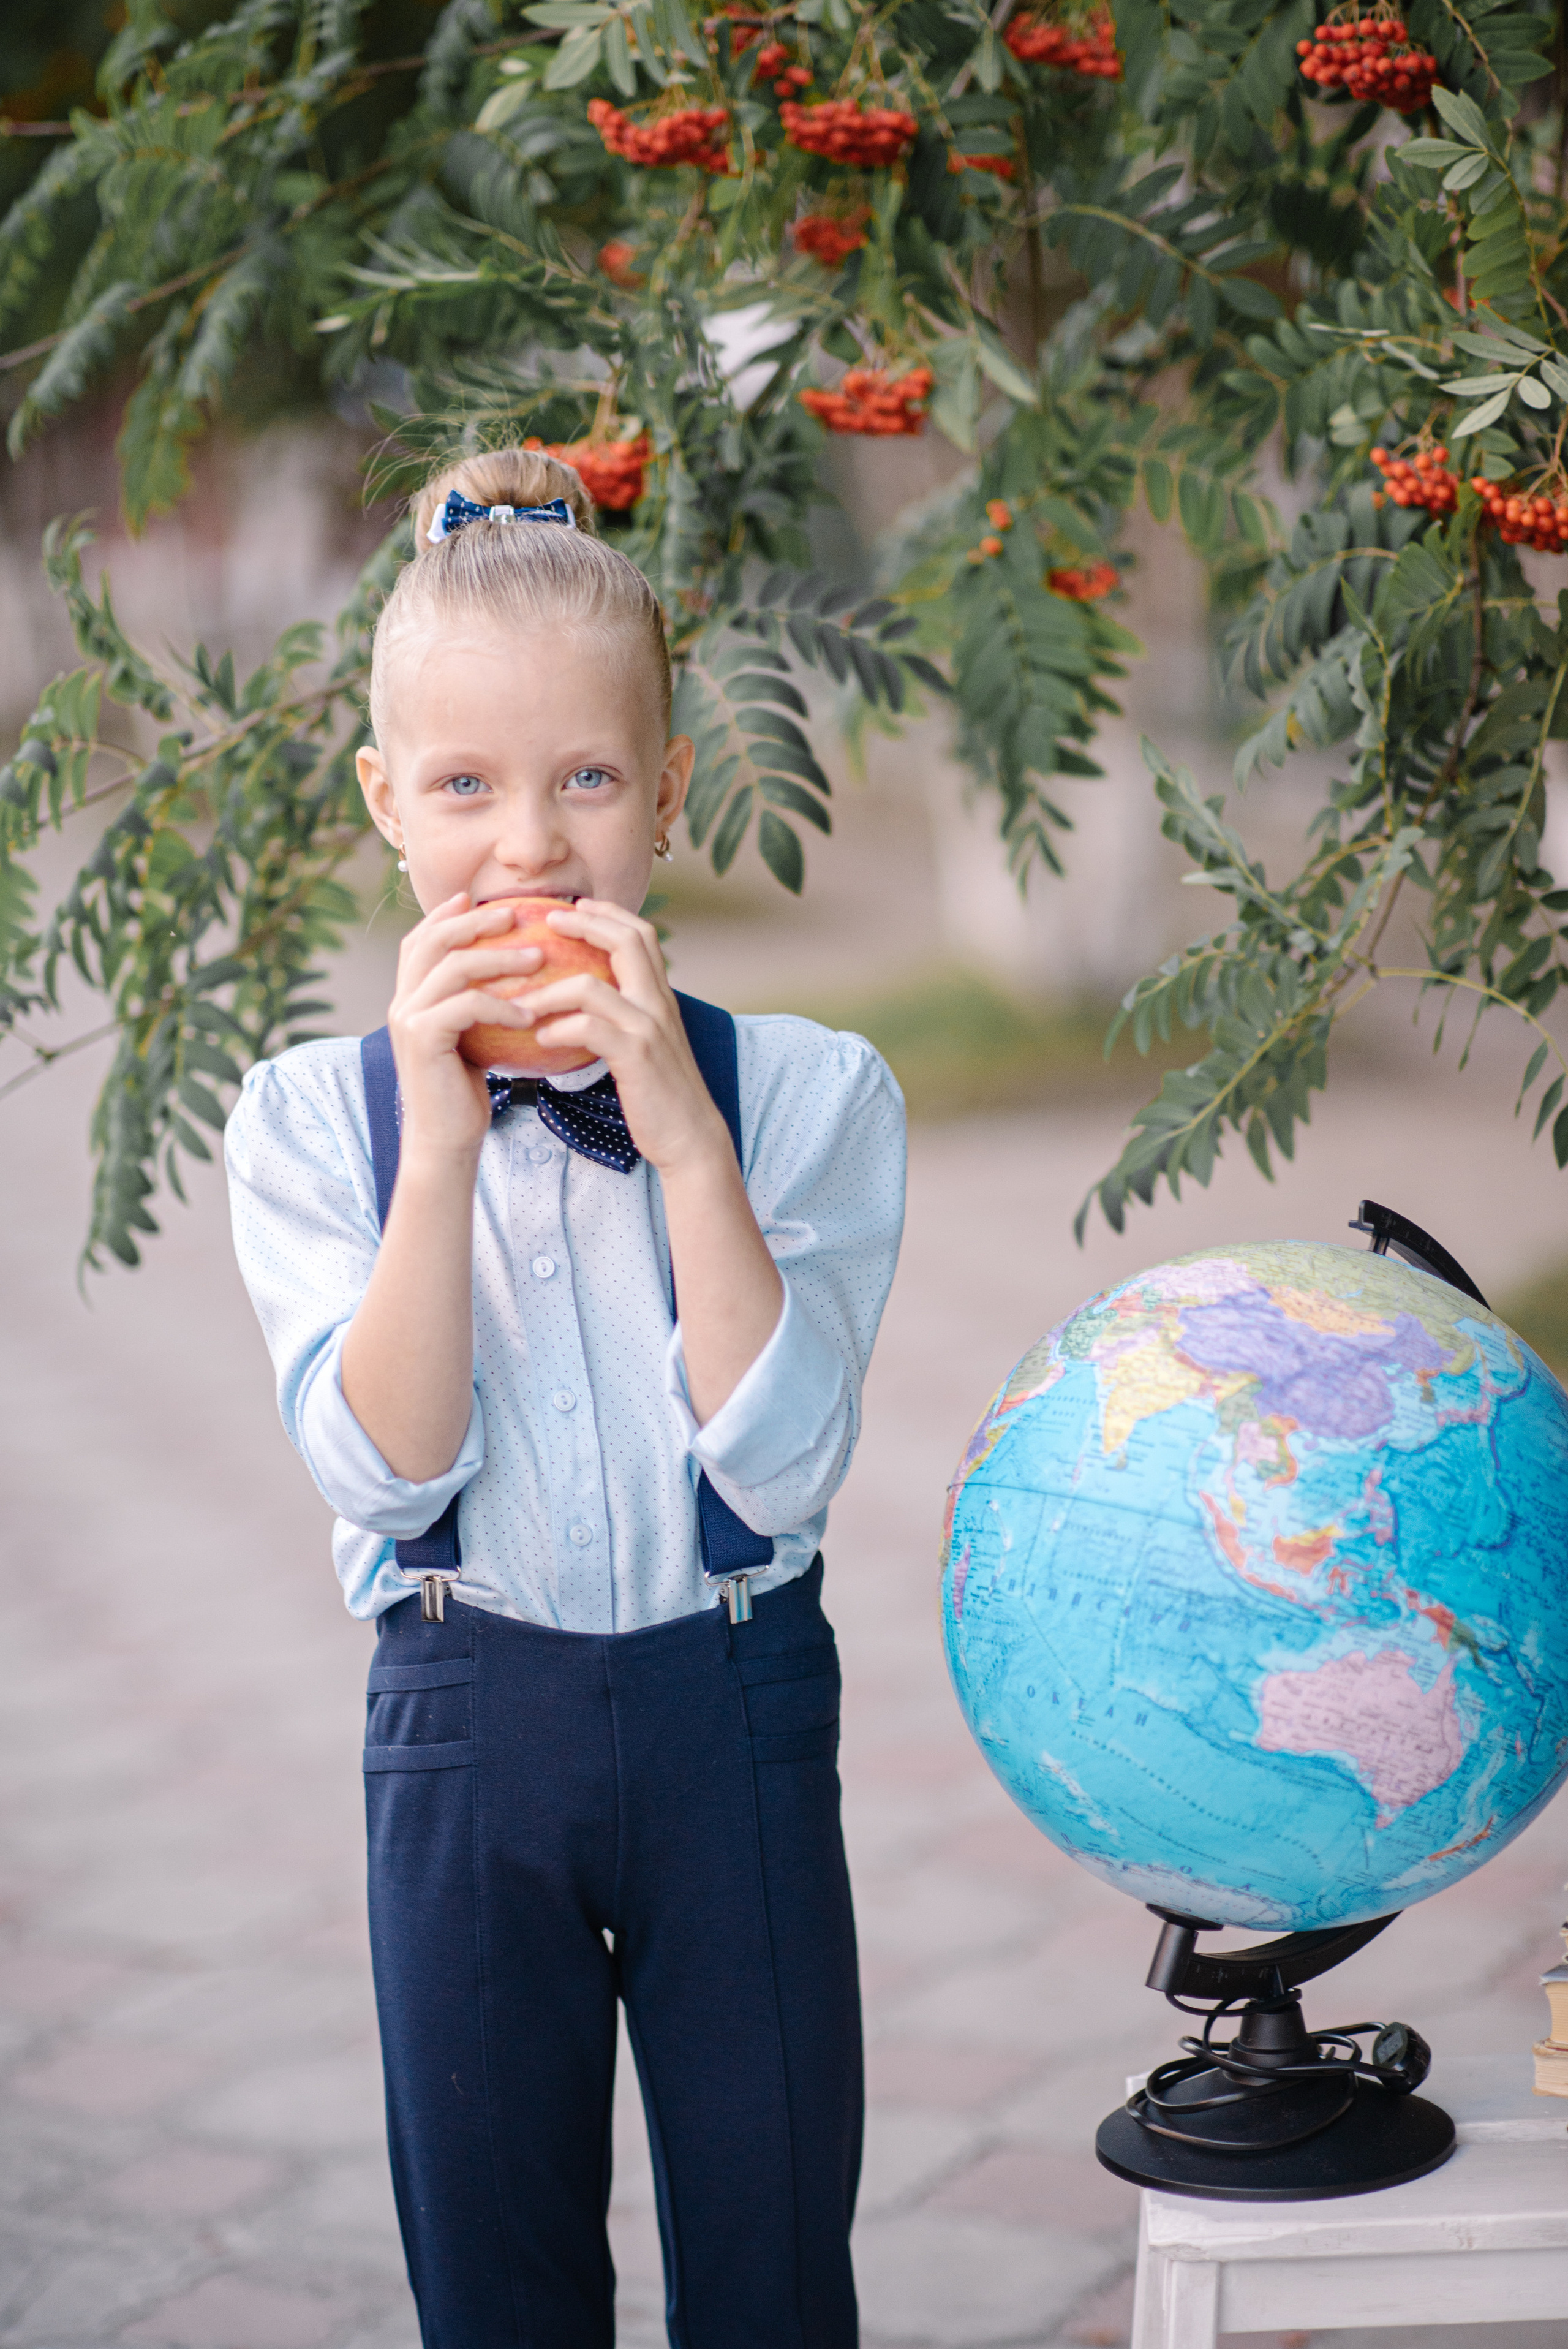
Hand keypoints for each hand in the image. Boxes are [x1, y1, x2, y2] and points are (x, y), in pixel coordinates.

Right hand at [386, 894, 544, 1158]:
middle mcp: (402, 1001)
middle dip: (477, 920)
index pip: (421, 939)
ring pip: (454, 966)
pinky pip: (467, 1004)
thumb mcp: (471, 1038)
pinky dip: (502, 1004)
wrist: (445, 1139)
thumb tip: (515, 975)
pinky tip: (531, 1012)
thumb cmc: (464, 1093)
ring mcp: (408, 1018)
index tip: (479, 897)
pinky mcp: (421, 1038)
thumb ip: (475, 1005)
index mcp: (410, 997)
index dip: (447, 913)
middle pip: (436, 940)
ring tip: (540, 958)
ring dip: (500, 957)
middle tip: (517, 914)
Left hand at [524, 901, 732, 1174]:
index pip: (640, 934)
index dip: (608, 912)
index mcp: (660, 997)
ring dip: (549, 990)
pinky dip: (559, 1028)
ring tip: (522, 1000)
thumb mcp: (647, 1044)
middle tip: (547, 919)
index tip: (575, 905)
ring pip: (593, 986)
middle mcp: (659, 1004)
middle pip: (626, 940)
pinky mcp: (637, 1057)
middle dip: (584, 922)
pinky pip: (589, 1029)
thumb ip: (626, 1016)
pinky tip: (542, 1039)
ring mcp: (649, 1028)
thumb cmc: (660, 1095)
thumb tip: (590, 1004)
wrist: (690, 1137)